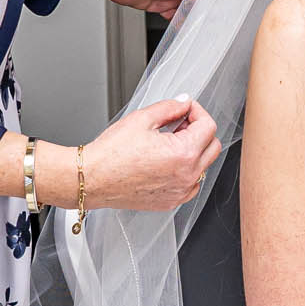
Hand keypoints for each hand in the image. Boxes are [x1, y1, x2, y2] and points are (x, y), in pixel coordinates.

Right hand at [84, 96, 220, 211]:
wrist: (92, 179)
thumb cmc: (110, 154)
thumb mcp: (142, 119)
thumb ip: (170, 108)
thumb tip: (184, 103)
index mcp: (183, 153)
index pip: (208, 126)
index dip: (197, 112)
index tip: (186, 109)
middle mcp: (186, 175)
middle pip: (212, 146)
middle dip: (199, 131)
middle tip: (179, 124)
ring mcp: (180, 192)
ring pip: (203, 166)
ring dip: (194, 152)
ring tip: (169, 143)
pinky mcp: (170, 202)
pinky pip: (190, 184)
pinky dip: (185, 172)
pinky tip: (166, 162)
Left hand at [89, 0, 207, 19]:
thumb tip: (208, 7)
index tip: (221, 11)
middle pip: (201, 0)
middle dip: (205, 11)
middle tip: (211, 23)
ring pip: (190, 10)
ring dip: (193, 19)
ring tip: (199, 27)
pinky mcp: (161, 5)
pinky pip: (176, 17)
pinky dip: (181, 24)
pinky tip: (184, 28)